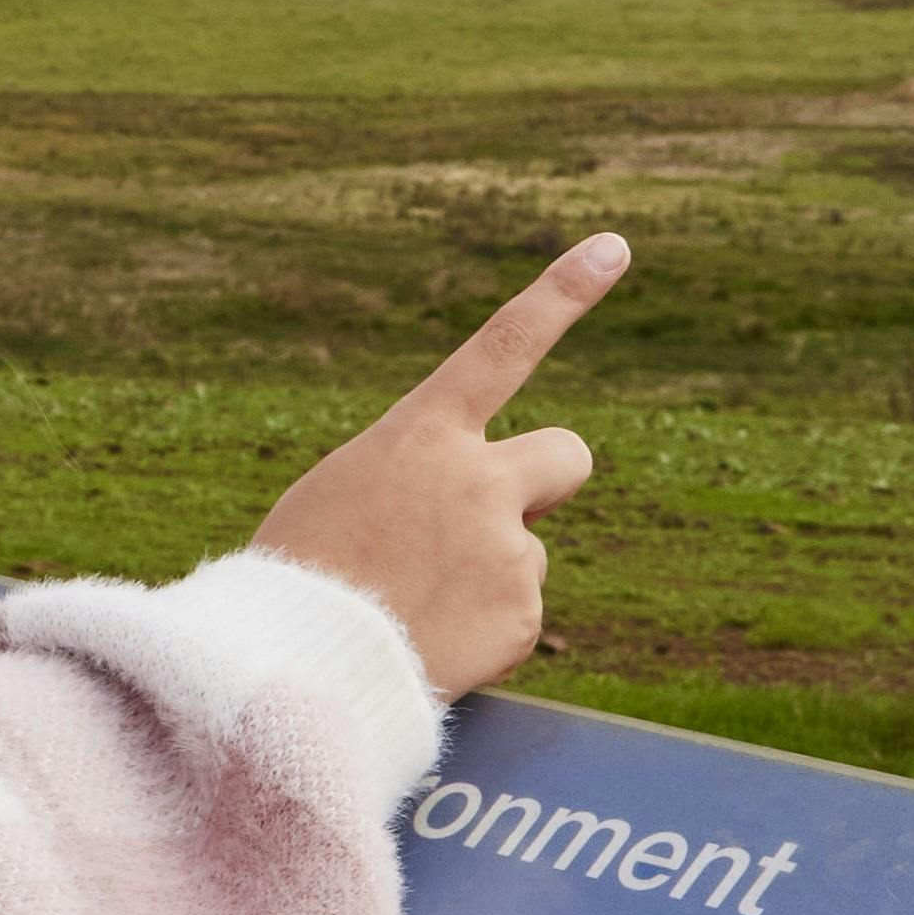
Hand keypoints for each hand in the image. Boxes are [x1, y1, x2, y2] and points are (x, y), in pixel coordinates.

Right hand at [250, 238, 611, 697]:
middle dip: (545, 482)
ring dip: (487, 576)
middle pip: (569, 455)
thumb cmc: (302, 573)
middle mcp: (479, 479)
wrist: (298, 667)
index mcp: (421, 434)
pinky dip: (480, 631)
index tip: (615, 247)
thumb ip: (418, 481)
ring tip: (417, 605)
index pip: (504, 345)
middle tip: (496, 520)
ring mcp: (509, 548)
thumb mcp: (347, 494)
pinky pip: (516, 615)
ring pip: (527, 553)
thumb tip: (472, 516)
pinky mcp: (522, 615)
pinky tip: (431, 641)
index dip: (564, 293)